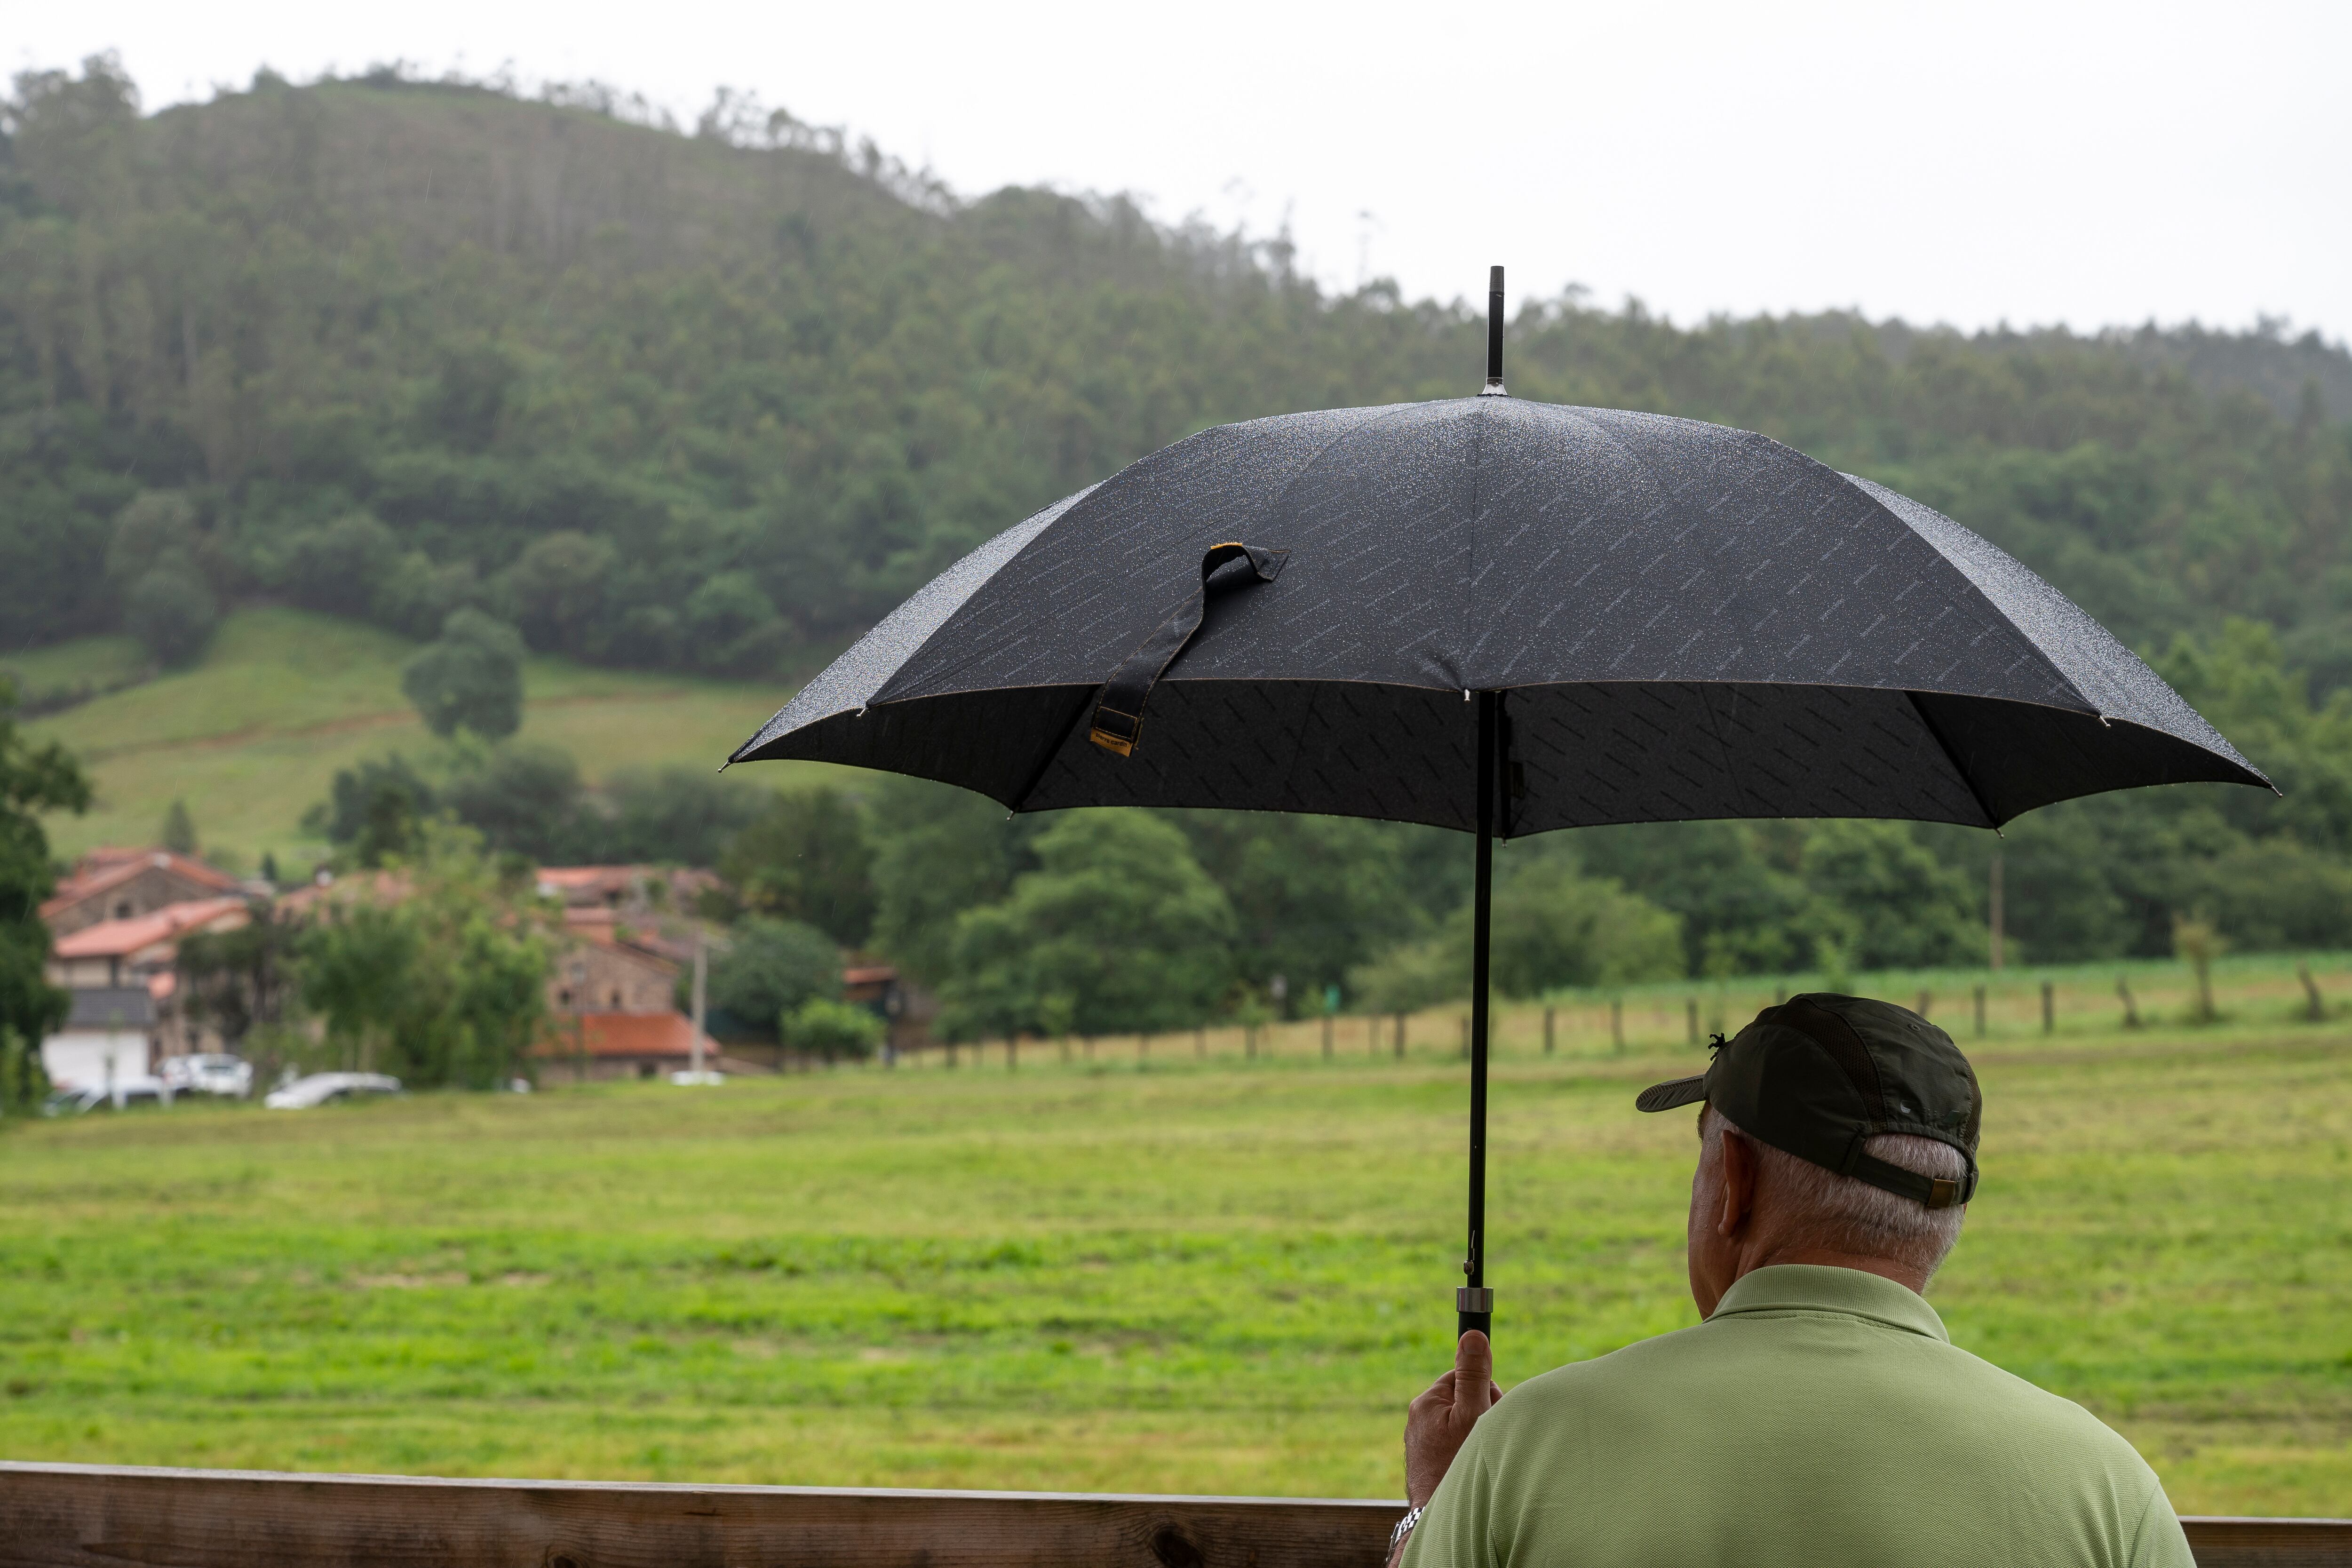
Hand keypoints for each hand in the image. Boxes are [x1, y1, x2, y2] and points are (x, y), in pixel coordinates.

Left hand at [1403, 1330, 1500, 1509]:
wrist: (1439, 1517)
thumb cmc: (1456, 1465)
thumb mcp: (1472, 1414)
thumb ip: (1474, 1375)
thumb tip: (1472, 1334)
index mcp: (1426, 1402)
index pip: (1462, 1376)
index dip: (1483, 1391)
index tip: (1489, 1410)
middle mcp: (1418, 1420)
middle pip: (1462, 1401)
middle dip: (1481, 1414)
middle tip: (1485, 1436)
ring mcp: (1420, 1443)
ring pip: (1459, 1425)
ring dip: (1474, 1434)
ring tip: (1476, 1455)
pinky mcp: (1426, 1463)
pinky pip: (1452, 1445)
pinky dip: (1464, 1452)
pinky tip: (1468, 1466)